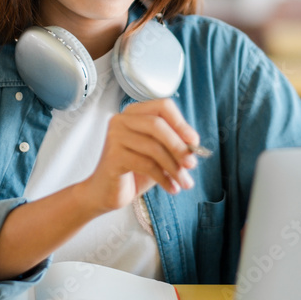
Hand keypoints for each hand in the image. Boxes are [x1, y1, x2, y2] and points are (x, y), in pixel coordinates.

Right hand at [82, 98, 200, 214]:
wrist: (106, 193)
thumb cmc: (134, 171)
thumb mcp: (158, 154)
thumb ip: (173, 145)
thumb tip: (194, 146)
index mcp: (135, 113)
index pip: (163, 106)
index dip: (181, 123)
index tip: (194, 141)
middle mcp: (122, 120)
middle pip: (157, 125)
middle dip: (178, 146)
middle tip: (191, 164)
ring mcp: (115, 136)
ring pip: (153, 147)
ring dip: (174, 167)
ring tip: (185, 182)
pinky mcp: (113, 156)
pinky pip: (145, 164)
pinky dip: (163, 178)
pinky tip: (171, 188)